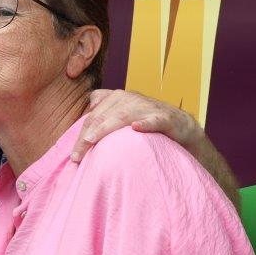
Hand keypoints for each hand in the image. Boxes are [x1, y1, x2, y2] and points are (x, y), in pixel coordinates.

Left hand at [70, 89, 201, 162]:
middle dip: (88, 136)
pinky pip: (155, 119)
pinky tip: (136, 128)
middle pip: (103, 116)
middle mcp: (131, 99)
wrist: (182, 127)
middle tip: (77, 156)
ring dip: (106, 127)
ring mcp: (148, 107)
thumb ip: (105, 111)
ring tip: (91, 139)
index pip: (94, 116)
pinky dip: (146, 123)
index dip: (81, 134)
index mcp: (118, 98)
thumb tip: (88, 108)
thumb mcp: (123, 115)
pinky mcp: (166, 117)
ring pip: (123, 115)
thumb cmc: (147, 123)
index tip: (74, 156)